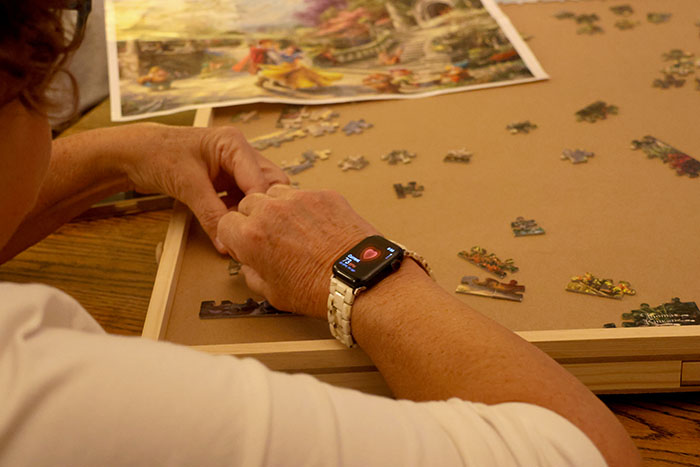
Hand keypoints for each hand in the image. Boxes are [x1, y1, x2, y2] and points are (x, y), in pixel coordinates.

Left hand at [117, 123, 287, 251]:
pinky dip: (237, 214)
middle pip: (268, 185)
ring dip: (248, 214)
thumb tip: (228, 243)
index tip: (255, 232)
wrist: (132, 155)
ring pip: (255, 195)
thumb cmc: (157, 156)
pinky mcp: (224, 181)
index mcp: (234, 144)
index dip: (258, 207)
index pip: (261, 180)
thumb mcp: (188, 186)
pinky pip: (241, 200)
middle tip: (250, 232)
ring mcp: (233, 167)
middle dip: (260, 209)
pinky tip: (229, 227)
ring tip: (238, 233)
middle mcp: (239, 153)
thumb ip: (211, 215)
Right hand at [217, 186, 378, 317]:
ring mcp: (299, 199)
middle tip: (270, 237)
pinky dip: (306, 208)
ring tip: (293, 230)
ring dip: (278, 208)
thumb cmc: (317, 290)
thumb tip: (250, 262)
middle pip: (248, 203)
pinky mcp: (323, 194)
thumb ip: (251, 272)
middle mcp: (270, 211)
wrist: (357, 279)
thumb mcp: (271, 293)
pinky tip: (317, 227)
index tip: (245, 244)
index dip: (235, 236)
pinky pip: (305, 195)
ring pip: (275, 193)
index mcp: (251, 236)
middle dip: (254, 219)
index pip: (225, 223)